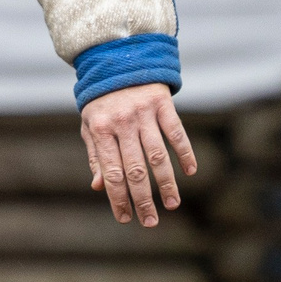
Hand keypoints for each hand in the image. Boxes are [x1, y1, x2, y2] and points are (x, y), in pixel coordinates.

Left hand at [79, 83, 197, 227]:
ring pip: (157, 155)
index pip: (111, 172)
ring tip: (172, 204)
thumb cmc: (102, 101)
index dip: (118, 198)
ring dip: (166, 182)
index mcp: (101, 130)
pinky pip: (176, 132)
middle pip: (135, 169)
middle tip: (150, 222)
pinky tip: (190, 172)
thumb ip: (96, 156)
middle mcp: (122, 123)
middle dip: (142, 199)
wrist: (119, 59)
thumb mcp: (90, 126)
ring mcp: (144, 113)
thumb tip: (98, 188)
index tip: (125, 218)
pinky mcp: (163, 103)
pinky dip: (185, 152)